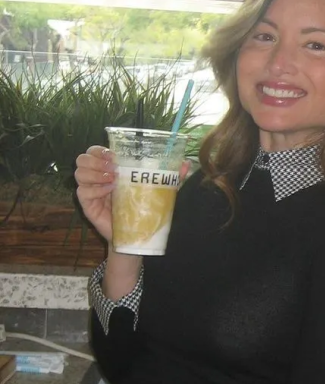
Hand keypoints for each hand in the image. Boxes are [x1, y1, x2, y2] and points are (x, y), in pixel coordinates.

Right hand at [74, 146, 191, 245]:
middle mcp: (97, 176)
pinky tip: (109, 192)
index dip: (101, 150)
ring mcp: (91, 190)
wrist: (135, 233)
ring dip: (95, 173)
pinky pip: (83, 192)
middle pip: (83, 158)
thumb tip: (186, 163)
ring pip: (79, 172)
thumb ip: (170, 176)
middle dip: (96, 160)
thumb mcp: (158, 190)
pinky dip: (95, 189)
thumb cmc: (143, 207)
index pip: (96, 150)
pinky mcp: (87, 204)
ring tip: (113, 181)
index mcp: (110, 168)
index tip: (115, 156)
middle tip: (114, 169)